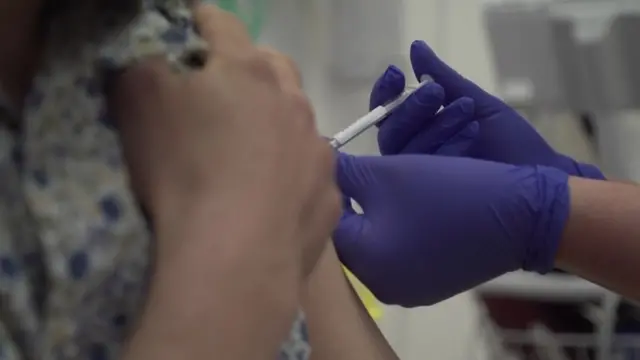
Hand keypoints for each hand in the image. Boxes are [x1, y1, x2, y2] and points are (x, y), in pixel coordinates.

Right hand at [112, 4, 339, 286]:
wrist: (236, 259)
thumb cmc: (183, 172)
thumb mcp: (139, 105)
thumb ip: (146, 68)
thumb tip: (158, 64)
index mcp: (248, 72)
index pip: (223, 26)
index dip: (202, 22)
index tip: (190, 28)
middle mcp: (293, 104)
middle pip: (274, 68)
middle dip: (251, 69)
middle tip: (226, 89)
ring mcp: (318, 153)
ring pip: (300, 122)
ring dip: (279, 125)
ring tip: (253, 152)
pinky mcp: (328, 199)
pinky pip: (312, 175)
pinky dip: (294, 176)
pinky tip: (275, 199)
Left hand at [334, 153, 569, 306]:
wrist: (521, 215)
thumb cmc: (449, 191)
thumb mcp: (389, 173)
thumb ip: (345, 172)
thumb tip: (320, 164)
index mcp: (367, 263)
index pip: (328, 225)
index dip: (327, 191)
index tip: (331, 165)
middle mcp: (383, 287)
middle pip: (351, 239)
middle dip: (350, 203)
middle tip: (355, 172)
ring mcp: (409, 290)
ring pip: (375, 246)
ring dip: (374, 215)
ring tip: (380, 186)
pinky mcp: (430, 285)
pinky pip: (398, 255)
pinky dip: (397, 230)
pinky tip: (406, 208)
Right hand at [372, 40, 603, 179]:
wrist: (540, 175)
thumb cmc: (510, 141)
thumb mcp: (476, 102)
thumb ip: (443, 78)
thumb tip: (415, 47)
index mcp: (419, 129)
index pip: (387, 111)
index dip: (386, 92)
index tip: (397, 71)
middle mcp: (413, 153)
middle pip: (390, 131)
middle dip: (410, 108)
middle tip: (436, 92)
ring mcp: (421, 178)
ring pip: (404, 152)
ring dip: (434, 126)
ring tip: (466, 109)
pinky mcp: (432, 198)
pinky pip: (424, 172)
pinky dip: (447, 147)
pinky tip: (473, 134)